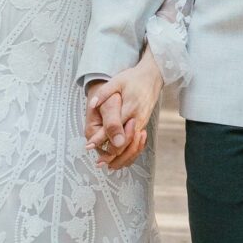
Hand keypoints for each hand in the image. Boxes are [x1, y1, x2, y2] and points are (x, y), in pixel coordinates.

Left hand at [85, 53, 164, 169]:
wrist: (153, 77)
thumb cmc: (133, 78)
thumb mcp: (117, 81)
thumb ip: (104, 94)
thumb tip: (92, 104)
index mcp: (129, 108)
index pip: (114, 128)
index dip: (101, 139)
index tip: (89, 146)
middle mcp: (137, 119)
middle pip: (125, 143)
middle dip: (111, 154)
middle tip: (98, 163)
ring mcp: (141, 123)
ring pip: (132, 146)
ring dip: (121, 158)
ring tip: (107, 165)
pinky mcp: (143, 125)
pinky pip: (137, 144)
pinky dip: (130, 153)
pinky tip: (120, 159)